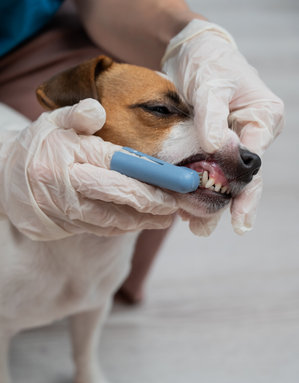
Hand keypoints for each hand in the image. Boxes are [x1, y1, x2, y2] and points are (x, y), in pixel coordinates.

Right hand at [0, 99, 177, 239]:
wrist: (5, 179)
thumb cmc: (38, 146)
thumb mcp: (53, 122)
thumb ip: (78, 114)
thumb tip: (98, 110)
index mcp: (71, 155)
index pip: (119, 165)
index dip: (153, 175)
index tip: (178, 181)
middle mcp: (70, 185)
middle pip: (121, 196)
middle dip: (155, 202)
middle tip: (178, 204)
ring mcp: (69, 210)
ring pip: (115, 219)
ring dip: (145, 220)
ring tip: (167, 217)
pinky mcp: (68, 226)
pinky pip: (103, 229)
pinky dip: (126, 226)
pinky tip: (142, 222)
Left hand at [162, 19, 283, 234]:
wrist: (193, 54)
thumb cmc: (210, 61)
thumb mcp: (212, 83)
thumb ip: (212, 115)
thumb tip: (213, 147)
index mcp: (262, 118)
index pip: (254, 159)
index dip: (244, 189)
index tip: (237, 215)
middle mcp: (251, 135)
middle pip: (242, 177)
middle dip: (227, 205)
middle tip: (204, 228)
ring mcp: (231, 143)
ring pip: (223, 179)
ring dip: (209, 203)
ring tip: (195, 227)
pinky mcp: (212, 147)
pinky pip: (206, 171)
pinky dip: (195, 187)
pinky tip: (184, 207)